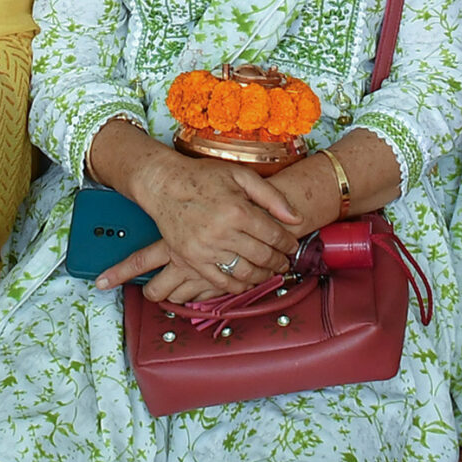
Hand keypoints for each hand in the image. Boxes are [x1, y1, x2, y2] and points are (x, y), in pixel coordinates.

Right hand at [107, 152, 302, 296]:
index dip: (287, 243)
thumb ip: (271, 197)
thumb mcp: (241, 175)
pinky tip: (246, 282)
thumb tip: (296, 218)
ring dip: (262, 276)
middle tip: (284, 262)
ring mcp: (206, 249)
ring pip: (244, 272)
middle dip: (279, 261)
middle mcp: (223, 232)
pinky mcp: (191, 259)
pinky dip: (237, 286)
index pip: (273, 235)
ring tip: (269, 272)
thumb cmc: (203, 176)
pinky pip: (219, 282)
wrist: (164, 185)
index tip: (292, 246)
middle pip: (262, 256)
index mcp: (238, 210)